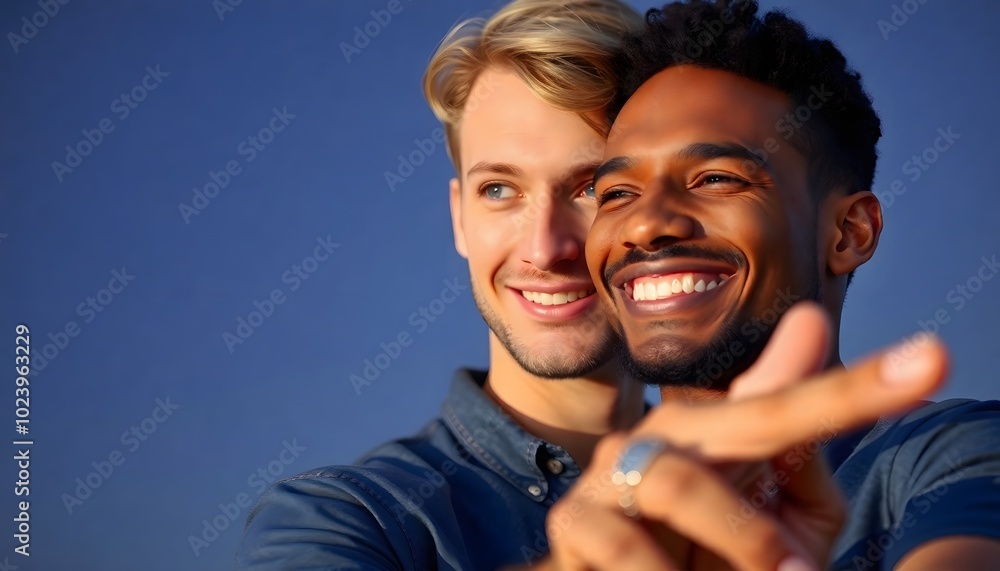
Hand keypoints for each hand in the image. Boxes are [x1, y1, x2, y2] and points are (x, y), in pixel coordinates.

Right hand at [537, 304, 948, 569]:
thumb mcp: (769, 523)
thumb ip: (794, 454)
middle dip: (808, 425)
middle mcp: (664, 437)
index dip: (856, 387)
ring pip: (678, 482)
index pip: (789, 404)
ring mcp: (613, 474)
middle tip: (816, 544)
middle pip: (746, 418)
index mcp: (714, 434)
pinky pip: (624, 544)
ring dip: (739, 537)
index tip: (930, 361)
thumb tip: (812, 326)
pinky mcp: (574, 522)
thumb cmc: (701, 556)